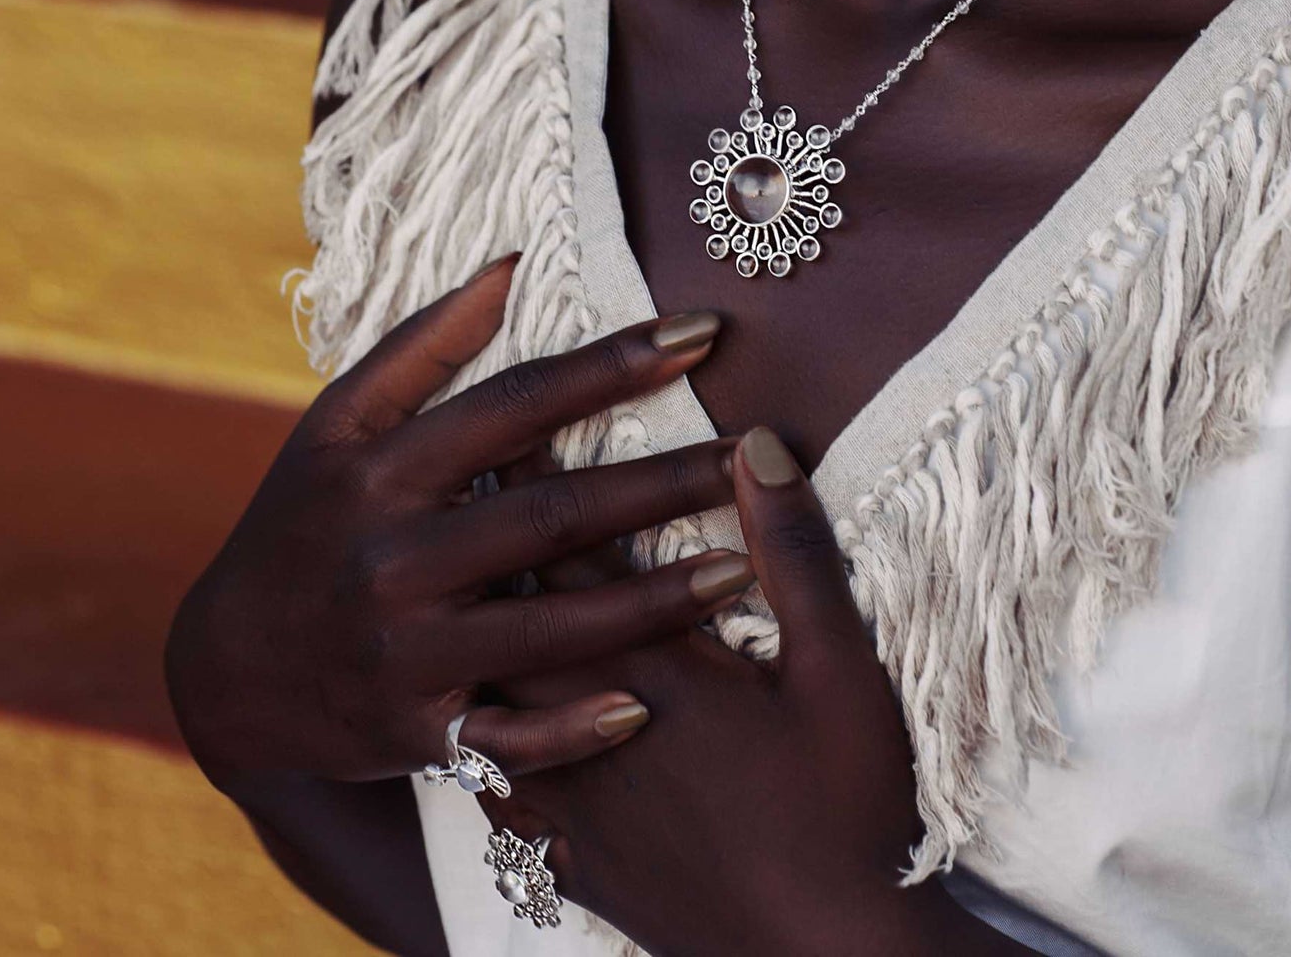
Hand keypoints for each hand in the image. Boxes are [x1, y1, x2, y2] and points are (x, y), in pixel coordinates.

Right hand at [164, 255, 756, 795]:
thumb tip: (510, 267)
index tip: (704, 332)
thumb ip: (421, 346)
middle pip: (554, 513)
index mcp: (383, 469)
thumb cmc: (299, 520)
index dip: (615, 363)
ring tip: (746, 569)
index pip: (520, 403)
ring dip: (655, 601)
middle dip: (666, 481)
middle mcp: (395, 556)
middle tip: (760, 456)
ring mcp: (405, 651)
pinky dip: (574, 728)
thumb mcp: (335, 423)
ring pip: (552, 626)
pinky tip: (648, 704)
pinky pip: (508, 737)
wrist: (223, 669)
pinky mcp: (414, 731)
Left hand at [483, 427, 968, 956]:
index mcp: (655, 667)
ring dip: (470, 630)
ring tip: (443, 583)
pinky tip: (459, 726)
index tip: (504, 429)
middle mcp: (593, 722)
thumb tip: (756, 446)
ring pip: (491, 697)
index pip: (576, 551)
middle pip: (514, 613)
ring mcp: (575, 799)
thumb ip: (796, 552)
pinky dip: (469, 739)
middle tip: (450, 485)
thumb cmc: (847, 809)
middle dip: (484, 543)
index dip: (537, 483)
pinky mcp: (574, 861)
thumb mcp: (841, 670)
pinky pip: (493, 790)